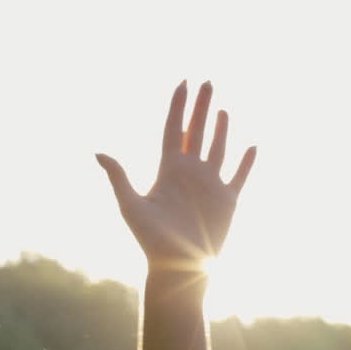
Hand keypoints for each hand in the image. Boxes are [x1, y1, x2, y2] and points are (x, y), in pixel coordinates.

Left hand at [96, 81, 255, 269]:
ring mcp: (210, 185)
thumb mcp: (130, 206)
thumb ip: (119, 177)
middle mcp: (190, 173)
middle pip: (197, 131)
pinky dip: (246, 161)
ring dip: (221, 129)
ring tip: (222, 109)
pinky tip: (252, 145)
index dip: (177, 105)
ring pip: (218, 149)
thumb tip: (98, 152)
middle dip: (201, 106)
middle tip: (206, 81)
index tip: (182, 82)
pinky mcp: (227, 201)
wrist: (177, 268)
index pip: (173, 129)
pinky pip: (239, 176)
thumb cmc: (151, 241)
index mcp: (168, 170)